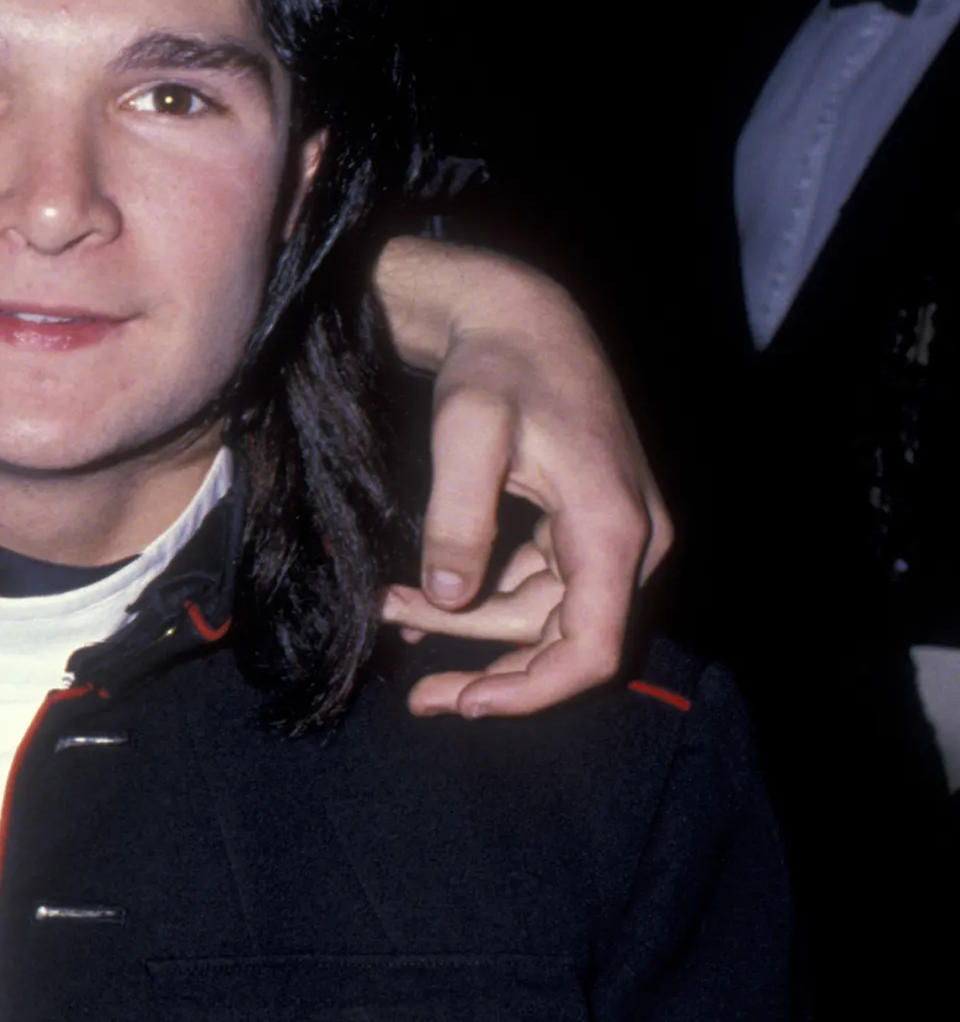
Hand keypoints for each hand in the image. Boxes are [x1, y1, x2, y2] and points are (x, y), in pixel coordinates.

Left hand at [371, 238, 672, 717]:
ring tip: (390, 609)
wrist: (521, 316)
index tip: (468, 705)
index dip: (533, 692)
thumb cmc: (496, 366)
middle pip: (565, 642)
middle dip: (488, 669)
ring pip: (543, 616)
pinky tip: (418, 601)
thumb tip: (446, 597)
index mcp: (613, 527)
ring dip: (468, 626)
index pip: (593, 648)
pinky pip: (537, 587)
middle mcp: (631, 540)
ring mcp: (612, 535)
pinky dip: (480, 599)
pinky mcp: (586, 527)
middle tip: (417, 695)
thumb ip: (457, 516)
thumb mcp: (466, 433)